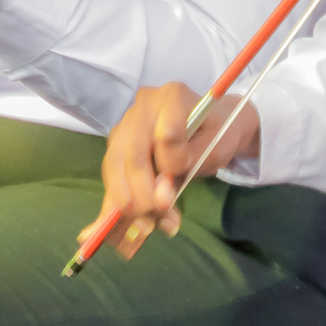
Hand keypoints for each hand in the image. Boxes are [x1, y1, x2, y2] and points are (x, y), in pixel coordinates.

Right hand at [84, 84, 257, 260]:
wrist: (211, 126)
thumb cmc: (216, 134)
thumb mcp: (216, 148)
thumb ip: (189, 167)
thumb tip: (159, 196)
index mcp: (173, 97)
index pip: (166, 134)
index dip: (173, 163)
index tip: (184, 174)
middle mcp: (143, 106)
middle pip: (133, 155)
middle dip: (143, 194)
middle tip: (160, 218)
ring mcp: (126, 124)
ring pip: (115, 168)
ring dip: (128, 204)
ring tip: (148, 226)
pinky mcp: (116, 146)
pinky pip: (110, 178)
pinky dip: (113, 206)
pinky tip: (108, 229)